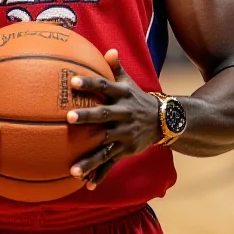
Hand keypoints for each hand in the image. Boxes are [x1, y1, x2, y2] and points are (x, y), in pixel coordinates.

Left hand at [66, 49, 160, 189]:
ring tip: (72, 169)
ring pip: (105, 146)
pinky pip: (111, 163)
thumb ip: (116, 68)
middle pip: (103, 116)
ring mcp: (125, 135)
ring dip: (89, 159)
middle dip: (87, 117)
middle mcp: (124, 115)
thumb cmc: (137, 98)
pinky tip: (87, 184)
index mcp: (122, 96)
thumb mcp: (130, 82)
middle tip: (68, 117)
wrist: (165, 121)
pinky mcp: (126, 151)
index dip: (90, 83)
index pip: (104, 86)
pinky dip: (100, 174)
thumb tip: (108, 50)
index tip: (72, 81)